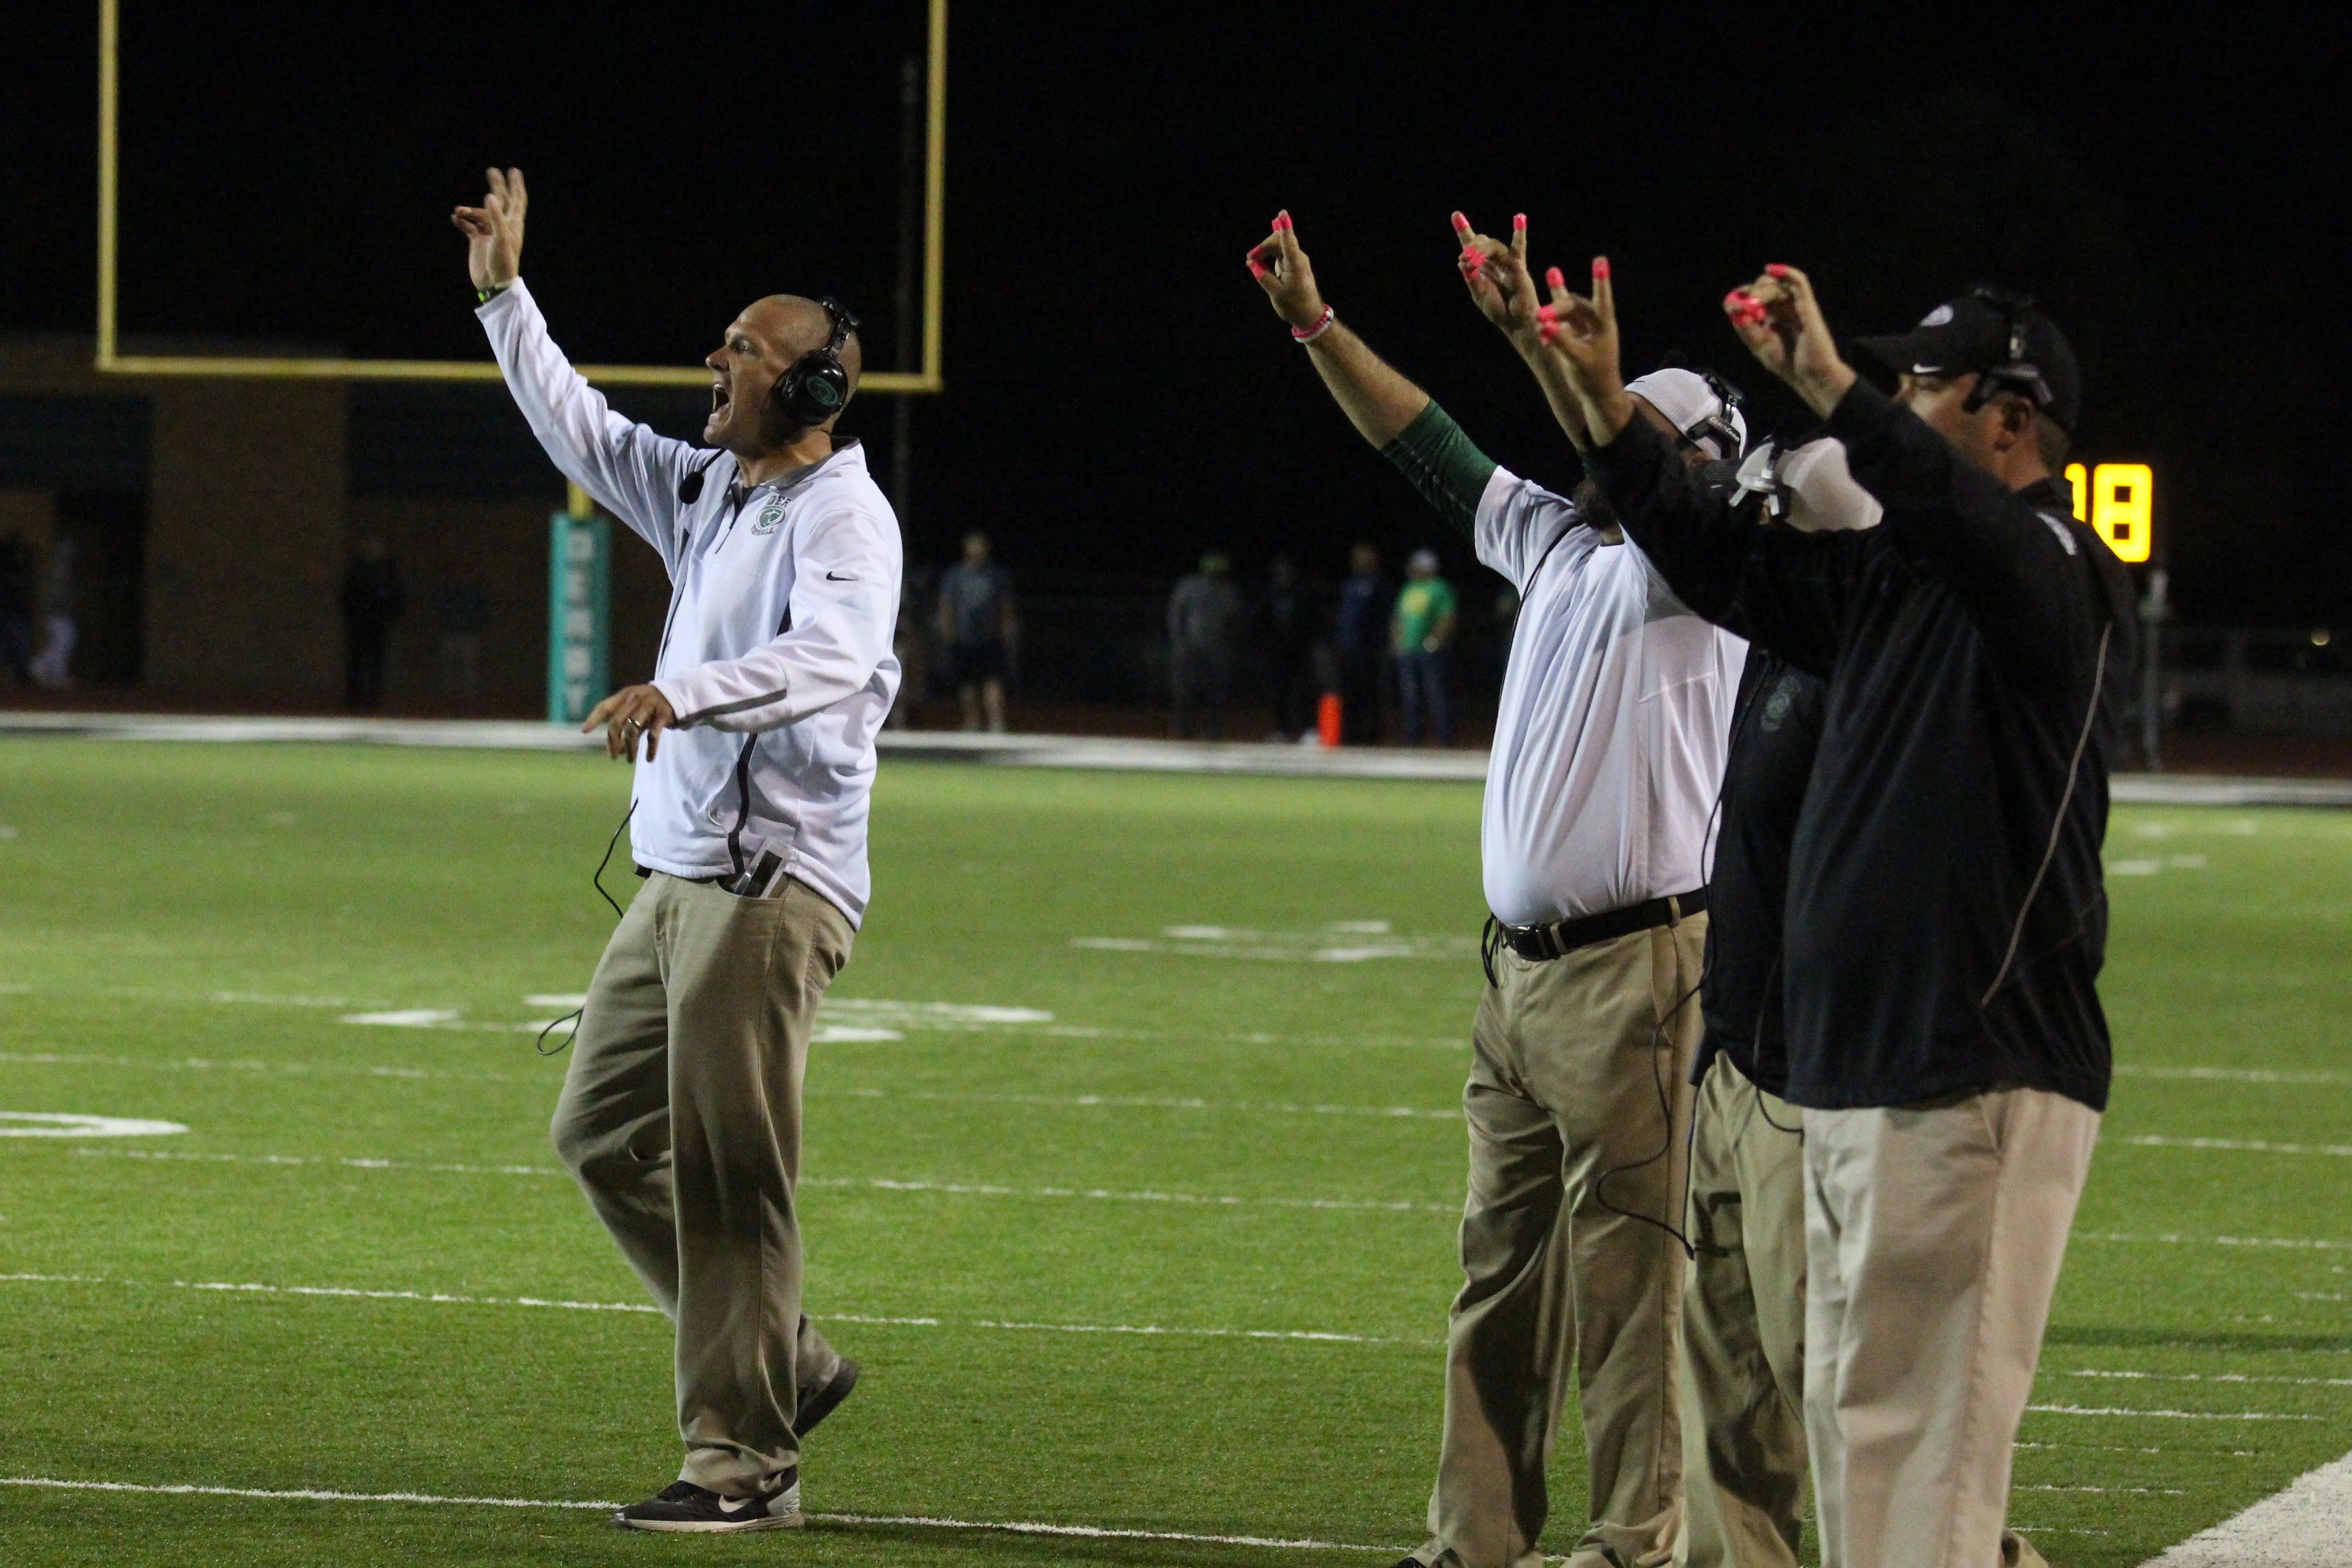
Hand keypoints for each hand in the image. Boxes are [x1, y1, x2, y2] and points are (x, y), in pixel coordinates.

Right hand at [451, 166, 527, 291]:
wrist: (493, 283)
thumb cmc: (503, 261)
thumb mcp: (501, 237)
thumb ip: (495, 216)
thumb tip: (489, 196)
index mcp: (513, 224)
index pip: (516, 200)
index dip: (516, 186)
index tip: (514, 170)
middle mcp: (502, 226)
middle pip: (499, 201)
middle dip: (496, 186)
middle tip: (491, 170)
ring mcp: (489, 232)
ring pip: (478, 214)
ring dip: (468, 211)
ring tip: (459, 210)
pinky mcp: (477, 240)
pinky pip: (468, 226)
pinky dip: (462, 221)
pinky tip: (455, 217)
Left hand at [583, 684, 676, 760]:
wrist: (680, 695)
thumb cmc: (652, 706)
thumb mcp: (636, 711)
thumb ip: (624, 726)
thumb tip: (614, 750)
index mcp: (625, 695)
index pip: (605, 706)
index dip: (594, 718)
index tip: (585, 731)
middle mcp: (635, 698)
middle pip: (617, 722)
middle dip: (613, 742)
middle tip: (613, 757)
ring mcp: (650, 705)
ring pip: (632, 730)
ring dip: (630, 748)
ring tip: (630, 760)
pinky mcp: (664, 715)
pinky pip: (653, 735)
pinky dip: (650, 749)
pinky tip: (649, 758)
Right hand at [1245, 210, 1326, 331]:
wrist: (1309, 316)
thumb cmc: (1294, 306)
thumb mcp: (1275, 294)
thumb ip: (1263, 276)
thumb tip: (1253, 263)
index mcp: (1295, 265)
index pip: (1289, 242)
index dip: (1285, 227)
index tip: (1283, 213)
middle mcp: (1297, 259)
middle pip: (1278, 242)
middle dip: (1263, 247)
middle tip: (1250, 259)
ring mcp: (1296, 261)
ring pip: (1278, 247)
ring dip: (1264, 252)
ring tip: (1253, 262)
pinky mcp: (1293, 265)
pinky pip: (1279, 254)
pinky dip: (1268, 256)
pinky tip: (1261, 259)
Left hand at [1452, 211, 1541, 347]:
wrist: (1515, 323)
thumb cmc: (1499, 310)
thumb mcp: (1479, 295)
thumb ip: (1472, 279)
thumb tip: (1463, 262)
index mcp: (1481, 266)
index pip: (1470, 245)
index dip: (1463, 230)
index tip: (1456, 215)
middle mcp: (1493, 261)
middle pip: (1481, 241)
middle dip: (1471, 247)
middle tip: (1464, 259)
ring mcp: (1506, 262)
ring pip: (1493, 245)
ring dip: (1481, 250)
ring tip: (1473, 261)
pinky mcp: (1518, 266)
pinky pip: (1518, 248)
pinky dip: (1519, 233)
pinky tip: (1519, 218)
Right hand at [1530, 255, 1633, 440]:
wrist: (1597, 394)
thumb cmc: (1593, 379)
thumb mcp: (1578, 360)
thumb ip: (1562, 341)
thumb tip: (1544, 324)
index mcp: (1604, 327)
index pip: (1602, 300)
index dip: (1600, 281)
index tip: (1600, 260)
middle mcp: (1594, 323)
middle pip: (1575, 306)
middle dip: (1558, 307)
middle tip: (1539, 316)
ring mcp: (1583, 327)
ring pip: (1568, 309)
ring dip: (1555, 303)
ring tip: (1552, 272)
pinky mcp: (1573, 334)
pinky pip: (1560, 319)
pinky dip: (1551, 316)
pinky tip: (1542, 306)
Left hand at [1724, 264, 1855, 416]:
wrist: (1810, 376)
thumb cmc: (1787, 363)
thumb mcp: (1759, 345)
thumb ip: (1745, 326)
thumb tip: (1731, 305)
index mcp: (1772, 316)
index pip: (1756, 295)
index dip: (1743, 294)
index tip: (1733, 302)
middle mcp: (1784, 308)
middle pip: (1765, 286)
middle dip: (1752, 292)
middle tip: (1748, 306)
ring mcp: (1796, 305)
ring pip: (1778, 284)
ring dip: (1763, 289)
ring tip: (1756, 302)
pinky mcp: (1807, 305)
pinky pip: (1799, 282)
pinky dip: (1786, 272)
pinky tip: (1771, 269)